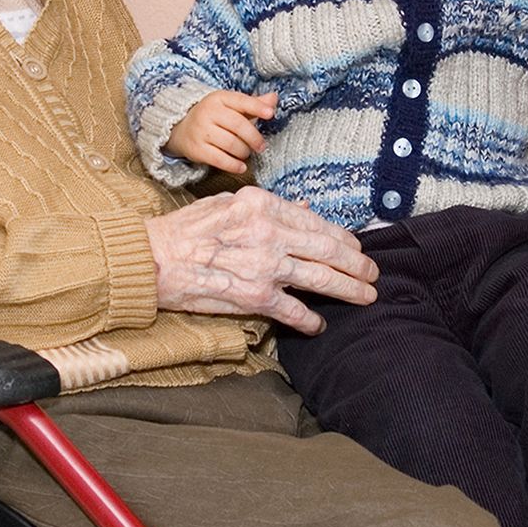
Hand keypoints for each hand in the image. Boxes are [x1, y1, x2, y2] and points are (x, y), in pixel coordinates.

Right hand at [144, 184, 378, 334]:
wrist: (154, 258)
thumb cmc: (187, 229)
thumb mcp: (228, 202)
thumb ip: (269, 207)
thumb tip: (305, 209)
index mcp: (262, 204)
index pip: (316, 221)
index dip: (342, 237)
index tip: (355, 247)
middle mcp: (269, 232)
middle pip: (328, 249)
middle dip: (357, 264)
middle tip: (373, 273)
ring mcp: (264, 265)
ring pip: (321, 278)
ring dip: (349, 289)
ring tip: (365, 296)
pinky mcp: (254, 296)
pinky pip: (294, 310)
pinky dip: (310, 319)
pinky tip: (319, 323)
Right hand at [167, 90, 277, 174]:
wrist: (181, 128)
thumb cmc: (214, 117)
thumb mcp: (231, 106)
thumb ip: (253, 104)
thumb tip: (274, 98)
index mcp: (219, 98)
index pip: (241, 101)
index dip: (257, 107)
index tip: (270, 114)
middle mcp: (208, 112)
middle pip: (238, 125)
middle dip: (254, 138)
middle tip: (261, 146)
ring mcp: (201, 130)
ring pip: (230, 144)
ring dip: (244, 152)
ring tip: (246, 153)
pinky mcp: (196, 149)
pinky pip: (219, 159)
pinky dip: (234, 165)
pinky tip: (241, 166)